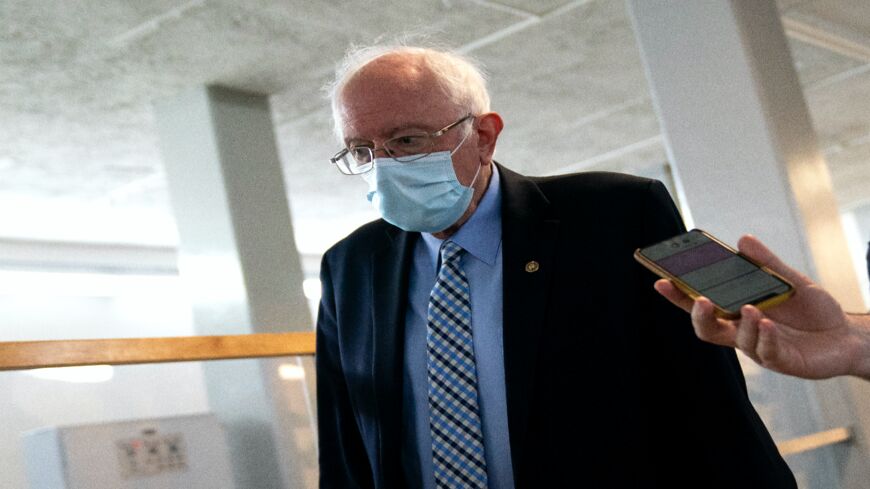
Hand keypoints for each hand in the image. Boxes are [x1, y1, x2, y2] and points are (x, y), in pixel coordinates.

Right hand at [654, 235, 863, 379]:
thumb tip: (742, 240)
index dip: (678, 295)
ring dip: (741, 323)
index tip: (661, 280)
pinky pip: (765, 351)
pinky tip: (768, 323)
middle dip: (697, 315)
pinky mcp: (780, 360)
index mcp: (737, 311)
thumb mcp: (790, 280)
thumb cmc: (814, 311)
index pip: (701, 304)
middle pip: (706, 328)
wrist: (848, 337)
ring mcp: (759, 347)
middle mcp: (742, 332)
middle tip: (700, 300)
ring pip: (736, 340)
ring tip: (751, 308)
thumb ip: (766, 263)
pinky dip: (764, 336)